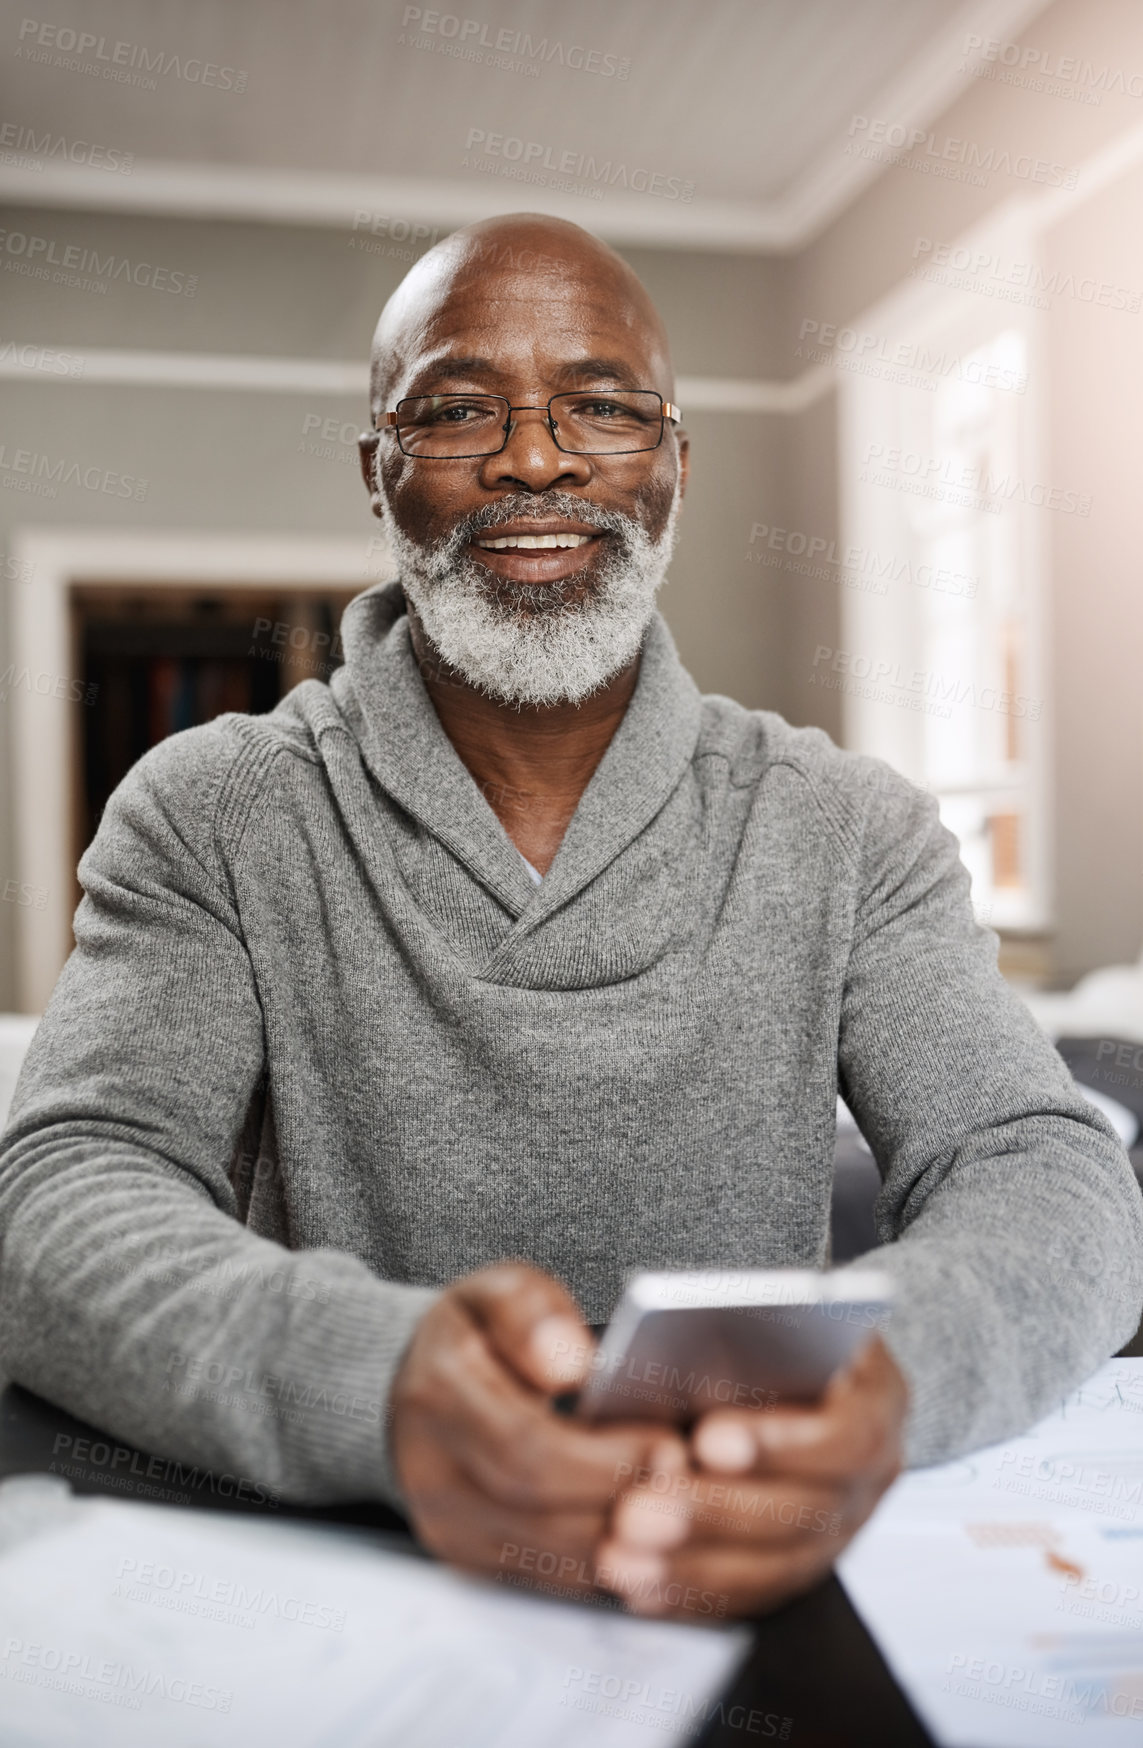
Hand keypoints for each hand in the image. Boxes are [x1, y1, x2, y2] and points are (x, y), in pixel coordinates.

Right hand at [389, 1263, 686, 1602]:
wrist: (413, 1387)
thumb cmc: (474, 1335)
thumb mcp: (496, 1291)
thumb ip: (531, 1313)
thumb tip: (573, 1365)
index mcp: (438, 1394)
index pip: (526, 1448)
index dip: (604, 1458)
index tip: (669, 1447)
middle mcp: (431, 1471)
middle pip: (540, 1513)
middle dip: (624, 1501)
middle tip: (690, 1485)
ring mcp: (447, 1526)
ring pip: (548, 1559)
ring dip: (624, 1545)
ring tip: (682, 1514)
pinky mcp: (470, 1560)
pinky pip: (547, 1580)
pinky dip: (605, 1567)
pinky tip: (652, 1541)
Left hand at [595, 1335, 907, 1618]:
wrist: (798, 1360)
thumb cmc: (770, 1330)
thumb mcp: (767, 1315)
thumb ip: (738, 1340)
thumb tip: (680, 1364)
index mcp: (877, 1397)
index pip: (842, 1433)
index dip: (776, 1445)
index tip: (706, 1441)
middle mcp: (874, 1469)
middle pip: (804, 1511)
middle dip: (715, 1514)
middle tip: (640, 1509)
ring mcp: (846, 1524)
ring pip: (778, 1565)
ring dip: (695, 1566)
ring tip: (625, 1556)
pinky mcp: (806, 1560)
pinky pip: (756, 1593)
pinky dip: (696, 1593)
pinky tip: (643, 1586)